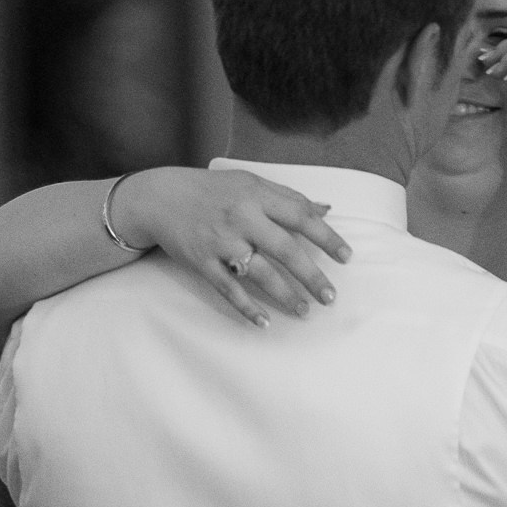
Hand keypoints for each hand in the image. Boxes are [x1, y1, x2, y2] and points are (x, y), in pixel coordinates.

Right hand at [109, 168, 352, 326]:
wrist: (160, 198)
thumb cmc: (211, 191)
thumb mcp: (249, 183)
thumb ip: (287, 197)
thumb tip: (326, 209)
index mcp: (256, 195)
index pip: (300, 216)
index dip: (327, 237)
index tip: (347, 257)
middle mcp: (241, 218)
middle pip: (285, 249)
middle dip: (311, 276)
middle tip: (330, 296)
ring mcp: (221, 242)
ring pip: (259, 273)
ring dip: (285, 295)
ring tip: (304, 311)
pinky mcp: (203, 262)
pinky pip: (228, 290)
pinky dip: (247, 308)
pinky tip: (264, 324)